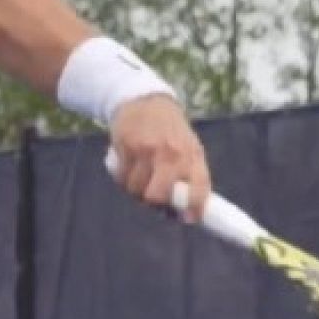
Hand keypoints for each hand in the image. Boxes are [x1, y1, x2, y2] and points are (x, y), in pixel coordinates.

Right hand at [107, 94, 210, 222]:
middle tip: (154, 202)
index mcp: (192, 155)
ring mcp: (146, 150)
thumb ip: (190, 176)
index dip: (193, 209)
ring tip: (139, 181)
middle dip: (154, 204)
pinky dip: (123, 180)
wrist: (144, 100)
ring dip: (136, 192)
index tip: (189, 218)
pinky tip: (127, 170)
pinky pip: (121, 177)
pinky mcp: (126, 146)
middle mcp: (171, 153)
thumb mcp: (189, 148)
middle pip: (159, 196)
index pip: (198, 190)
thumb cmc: (169, 131)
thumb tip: (186, 212)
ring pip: (137, 189)